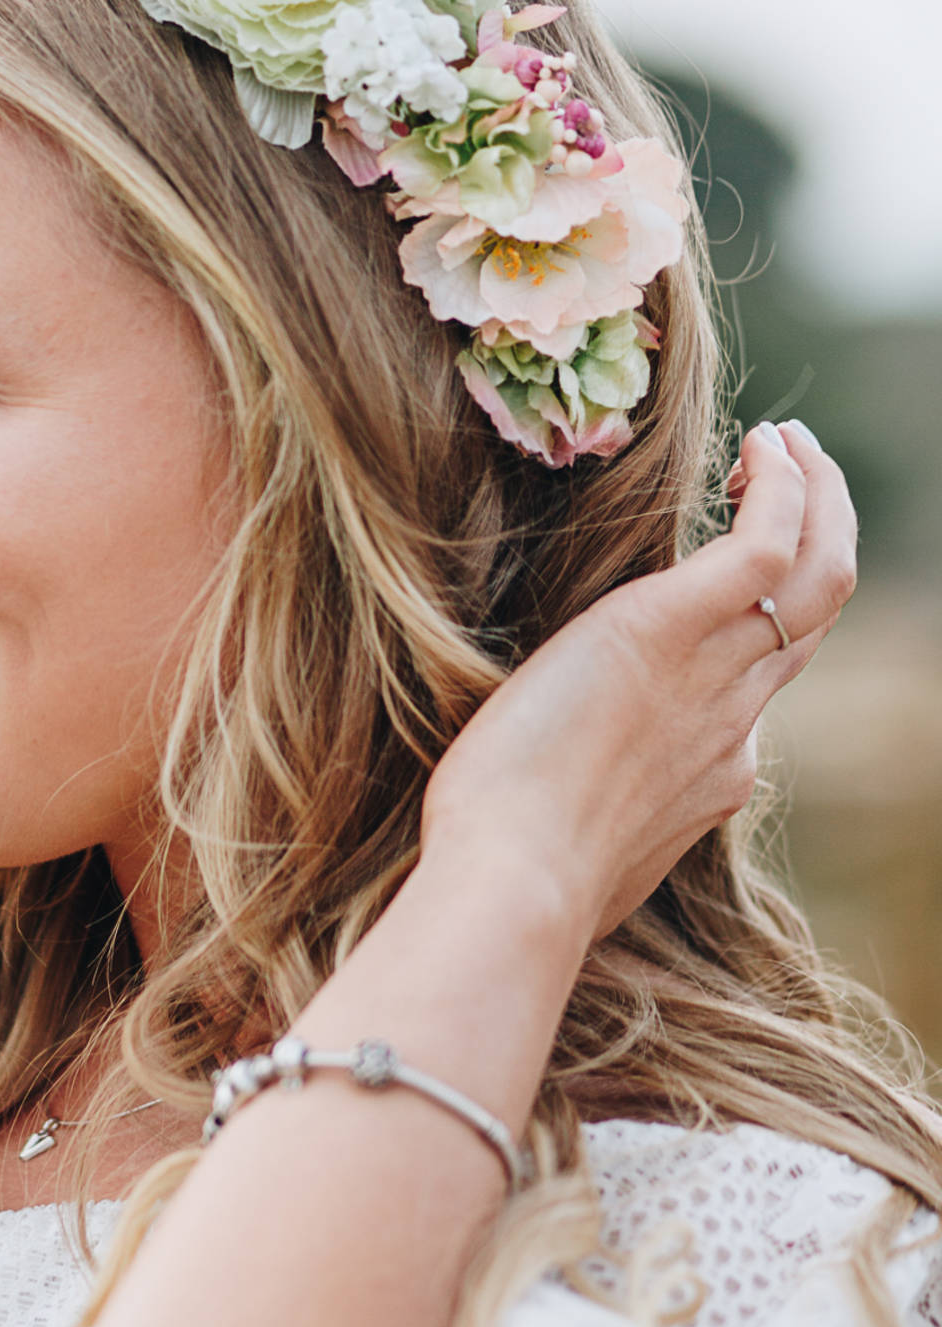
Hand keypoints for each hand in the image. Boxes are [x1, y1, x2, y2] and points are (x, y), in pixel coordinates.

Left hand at [420, 420, 856, 941]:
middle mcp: (733, 722)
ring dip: (819, 496)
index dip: (759, 621)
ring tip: (789, 441)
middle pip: (814, 616)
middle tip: (796, 475)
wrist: (514, 885)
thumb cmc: (506, 879)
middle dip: (820, 537)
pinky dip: (782, 487)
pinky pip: (768, 541)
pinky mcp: (669, 626)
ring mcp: (715, 674)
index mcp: (711, 775)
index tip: (729, 572)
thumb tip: (540, 812)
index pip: (758, 686)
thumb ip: (582, 816)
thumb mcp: (567, 850)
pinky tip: (761, 443)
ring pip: (818, 572)